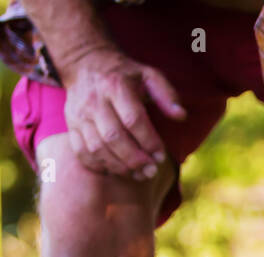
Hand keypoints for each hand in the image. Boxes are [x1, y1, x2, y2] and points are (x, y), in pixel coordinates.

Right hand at [61, 46, 185, 178]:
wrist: (85, 64)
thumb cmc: (125, 74)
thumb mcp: (149, 75)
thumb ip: (166, 94)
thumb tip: (181, 116)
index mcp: (115, 87)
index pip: (133, 120)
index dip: (149, 141)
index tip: (161, 156)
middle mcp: (94, 100)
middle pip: (113, 137)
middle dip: (135, 159)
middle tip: (151, 171)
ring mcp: (79, 114)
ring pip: (96, 148)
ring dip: (119, 166)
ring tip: (138, 174)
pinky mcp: (70, 124)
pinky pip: (81, 151)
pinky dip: (98, 166)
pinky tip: (116, 170)